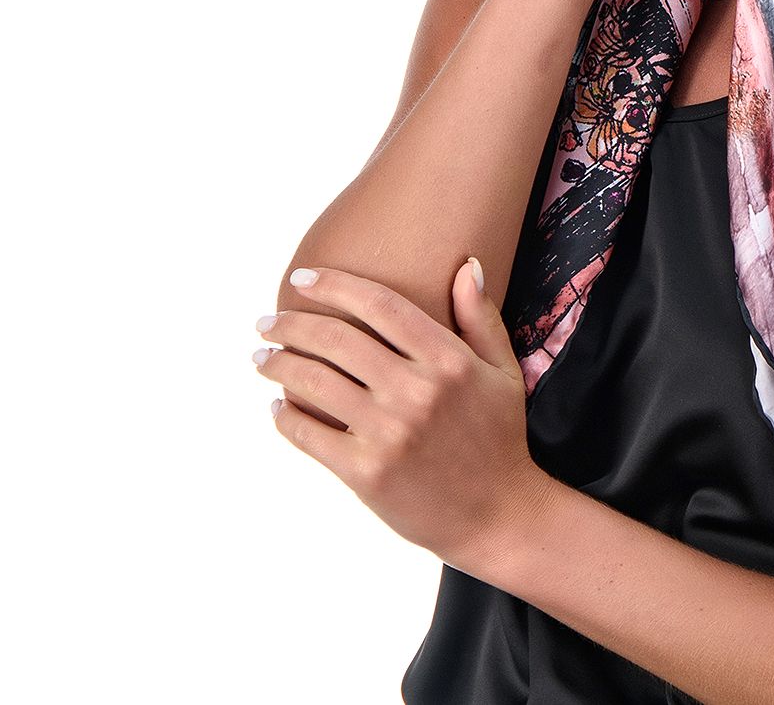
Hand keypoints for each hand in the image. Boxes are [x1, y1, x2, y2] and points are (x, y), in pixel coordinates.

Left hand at [255, 261, 542, 575]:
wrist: (498, 515)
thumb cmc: (498, 438)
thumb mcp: (503, 370)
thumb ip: (480, 317)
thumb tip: (468, 266)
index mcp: (449, 360)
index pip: (380, 305)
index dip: (335, 285)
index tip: (303, 278)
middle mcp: (417, 391)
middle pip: (338, 340)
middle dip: (293, 325)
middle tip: (268, 321)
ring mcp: (390, 433)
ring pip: (316, 383)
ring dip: (279, 365)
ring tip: (262, 357)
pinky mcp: (367, 473)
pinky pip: (310, 436)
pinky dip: (286, 418)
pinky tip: (278, 407)